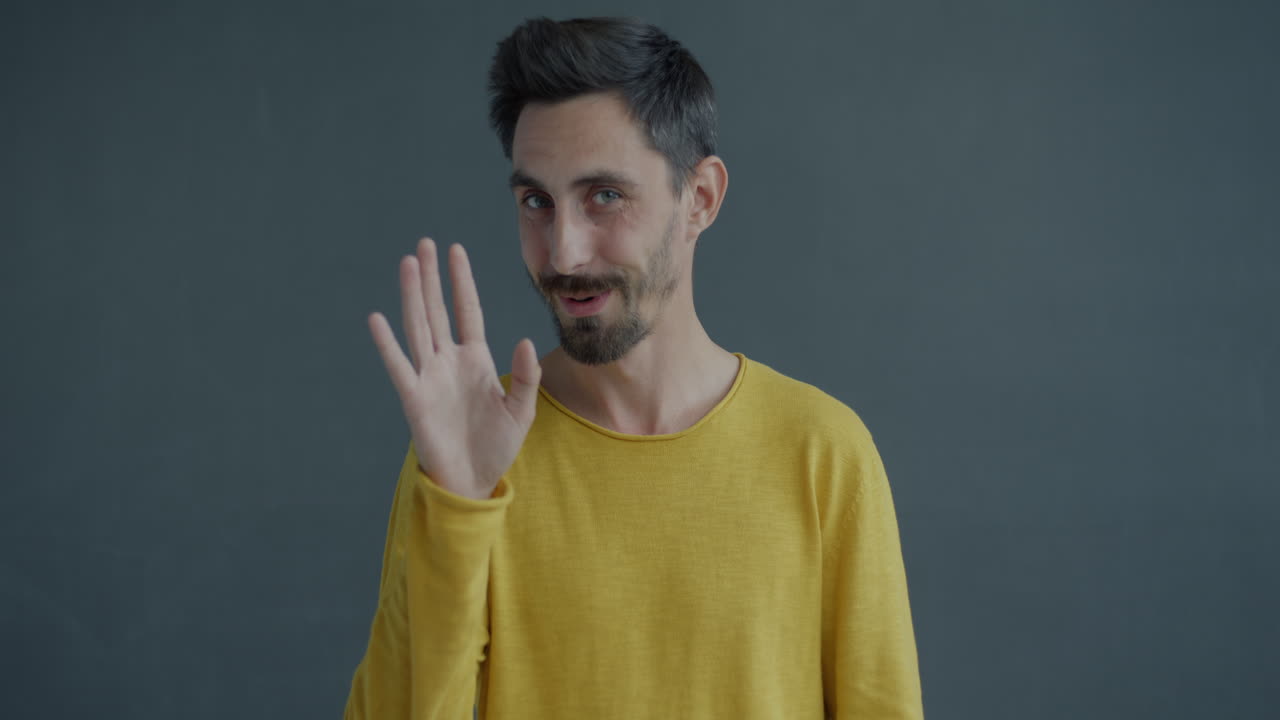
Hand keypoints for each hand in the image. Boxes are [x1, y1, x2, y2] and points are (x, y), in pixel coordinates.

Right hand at [368, 238, 540, 499]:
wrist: (474, 480)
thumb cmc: (497, 445)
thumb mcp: (521, 410)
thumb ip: (526, 376)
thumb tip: (525, 341)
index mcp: (476, 360)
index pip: (467, 311)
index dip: (461, 282)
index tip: (455, 250)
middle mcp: (449, 361)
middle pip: (438, 311)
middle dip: (432, 277)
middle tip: (424, 244)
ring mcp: (430, 377)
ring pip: (419, 327)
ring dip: (412, 296)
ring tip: (406, 264)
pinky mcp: (415, 398)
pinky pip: (400, 366)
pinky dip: (387, 344)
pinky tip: (378, 318)